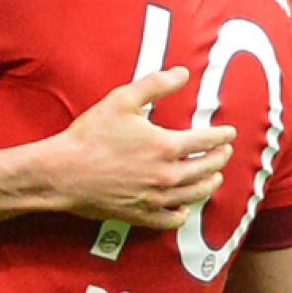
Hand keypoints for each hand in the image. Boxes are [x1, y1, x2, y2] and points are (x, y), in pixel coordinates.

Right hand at [55, 67, 236, 229]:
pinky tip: (184, 208)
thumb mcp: (122, 100)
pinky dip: (182, 214)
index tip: (229, 133)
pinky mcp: (140, 215)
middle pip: (206, 169)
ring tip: (213, 178)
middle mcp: (166, 175)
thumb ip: (155, 84)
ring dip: (209, 184)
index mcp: (165, 146)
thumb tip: (181, 73)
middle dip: (219, 159)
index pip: (206, 141)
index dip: (221, 136)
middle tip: (224, 153)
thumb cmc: (90, 136)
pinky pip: (171, 219)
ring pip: (194, 194)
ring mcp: (155, 198)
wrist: (62, 172)